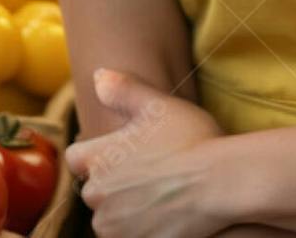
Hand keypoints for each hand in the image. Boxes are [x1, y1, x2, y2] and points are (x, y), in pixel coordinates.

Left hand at [66, 68, 228, 237]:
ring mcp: (114, 226)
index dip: (96, 154)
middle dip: (113, 184)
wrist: (219, 183)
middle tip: (148, 173)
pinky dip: (139, 229)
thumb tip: (98, 75)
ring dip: (125, 210)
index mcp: (99, 158)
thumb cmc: (189, 139)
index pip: (76, 158)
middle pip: (94, 190)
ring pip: (109, 218)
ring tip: (158, 195)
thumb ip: (122, 90)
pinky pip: (127, 237)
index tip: (121, 152)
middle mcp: (98, 195)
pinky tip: (163, 214)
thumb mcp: (158, 105)